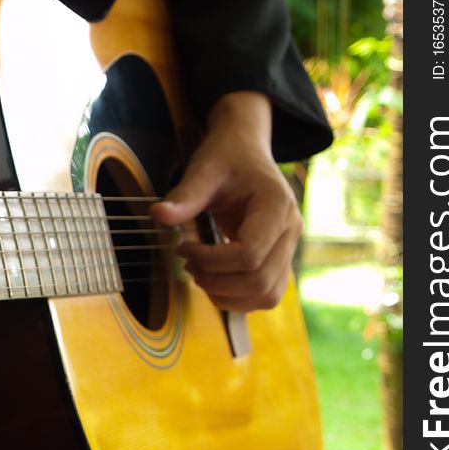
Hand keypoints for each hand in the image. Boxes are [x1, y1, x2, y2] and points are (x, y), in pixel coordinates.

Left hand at [149, 92, 302, 310]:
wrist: (245, 152)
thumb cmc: (225, 159)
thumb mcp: (203, 171)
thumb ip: (184, 196)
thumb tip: (157, 215)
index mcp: (277, 207)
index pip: (249, 255)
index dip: (211, 261)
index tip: (182, 248)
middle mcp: (291, 231)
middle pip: (258, 281)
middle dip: (216, 281)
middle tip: (187, 263)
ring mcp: (289, 248)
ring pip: (265, 295)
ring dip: (227, 294)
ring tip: (198, 272)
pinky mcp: (279, 260)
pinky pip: (265, 295)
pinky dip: (236, 297)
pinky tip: (212, 279)